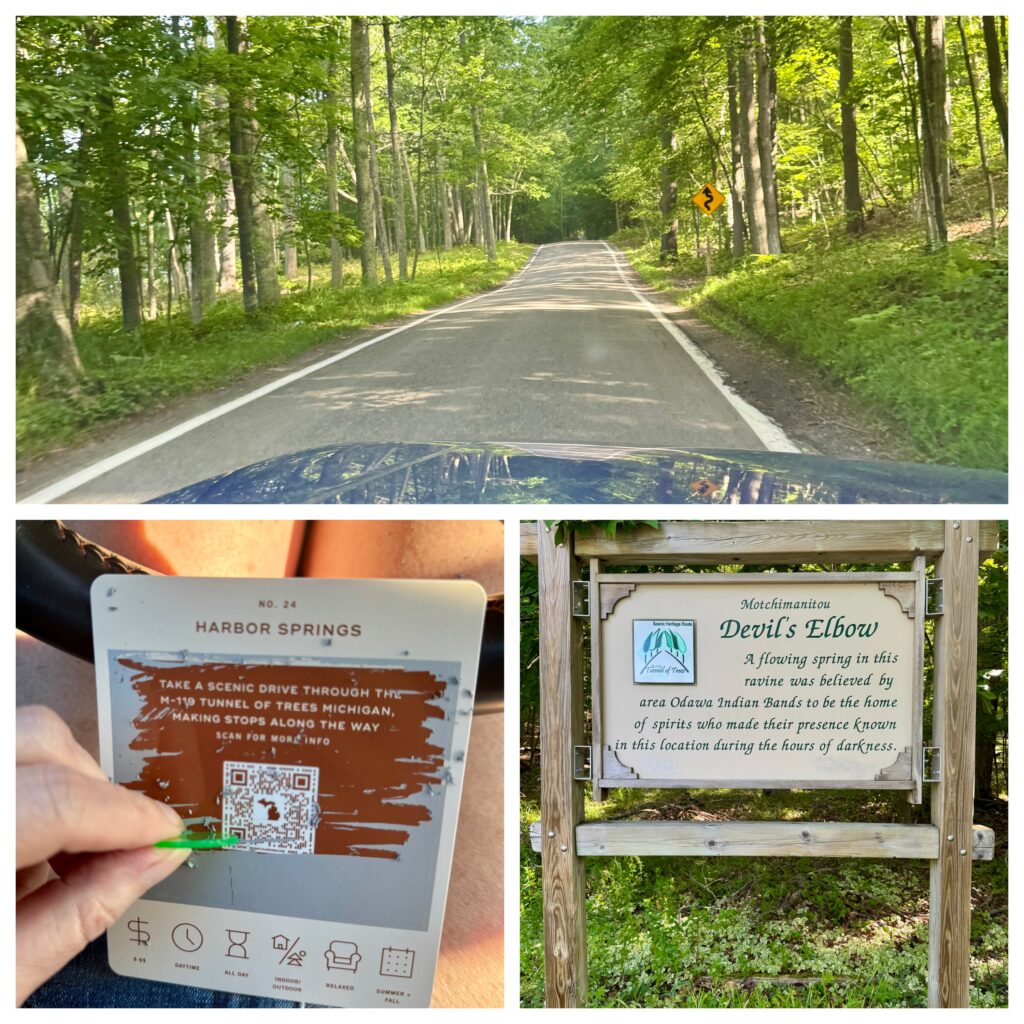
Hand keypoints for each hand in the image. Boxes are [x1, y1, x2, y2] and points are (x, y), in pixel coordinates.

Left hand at [16, 705, 189, 1005]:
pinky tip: (23, 845)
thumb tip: (159, 857)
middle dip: (95, 787)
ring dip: (60, 781)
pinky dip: (30, 785)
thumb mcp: (3, 980)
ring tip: (56, 852)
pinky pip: (8, 754)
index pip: (61, 799)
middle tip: (116, 842)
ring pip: (22, 733)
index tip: (169, 834)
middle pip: (41, 740)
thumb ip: (82, 912)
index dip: (130, 816)